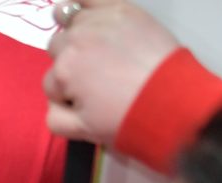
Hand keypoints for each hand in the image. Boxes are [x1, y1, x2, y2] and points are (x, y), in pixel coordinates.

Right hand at [43, 0, 180, 144]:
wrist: (171, 99)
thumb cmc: (129, 115)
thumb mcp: (84, 131)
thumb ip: (55, 118)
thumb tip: (54, 104)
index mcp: (63, 72)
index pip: (51, 83)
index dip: (66, 93)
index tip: (87, 99)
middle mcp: (75, 42)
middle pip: (57, 48)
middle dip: (70, 63)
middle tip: (95, 76)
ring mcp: (98, 22)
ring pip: (70, 22)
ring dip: (75, 33)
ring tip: (91, 45)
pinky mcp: (121, 9)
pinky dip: (79, 1)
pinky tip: (74, 5)